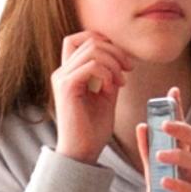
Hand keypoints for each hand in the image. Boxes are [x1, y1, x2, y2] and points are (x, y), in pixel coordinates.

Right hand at [51, 31, 132, 162]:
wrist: (83, 152)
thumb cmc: (93, 129)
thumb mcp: (106, 96)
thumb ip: (109, 75)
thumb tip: (119, 59)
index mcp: (69, 72)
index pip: (81, 39)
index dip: (104, 41)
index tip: (122, 61)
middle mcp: (62, 72)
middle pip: (89, 40)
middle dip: (115, 51)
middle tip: (128, 69)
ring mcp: (62, 78)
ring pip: (92, 50)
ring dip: (113, 63)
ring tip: (121, 82)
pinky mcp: (67, 88)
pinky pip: (91, 66)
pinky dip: (107, 73)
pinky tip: (112, 89)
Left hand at [134, 86, 190, 191]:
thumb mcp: (154, 175)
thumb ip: (149, 153)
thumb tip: (142, 126)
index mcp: (187, 158)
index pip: (185, 130)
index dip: (180, 111)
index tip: (171, 91)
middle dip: (184, 130)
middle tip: (165, 124)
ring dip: (179, 155)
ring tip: (160, 155)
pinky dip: (177, 183)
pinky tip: (164, 180)